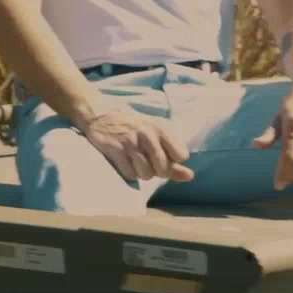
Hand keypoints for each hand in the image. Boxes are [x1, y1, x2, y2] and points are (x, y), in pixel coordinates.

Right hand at [80, 108, 195, 183]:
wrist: (102, 116)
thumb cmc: (134, 127)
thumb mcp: (157, 135)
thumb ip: (174, 158)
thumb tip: (190, 177)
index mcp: (162, 128)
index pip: (181, 156)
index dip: (173, 161)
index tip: (163, 155)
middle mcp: (149, 135)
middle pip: (163, 170)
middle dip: (157, 171)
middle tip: (147, 160)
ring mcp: (132, 143)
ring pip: (146, 174)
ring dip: (141, 172)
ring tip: (135, 160)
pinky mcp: (117, 150)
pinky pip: (130, 174)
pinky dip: (128, 172)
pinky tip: (124, 161)